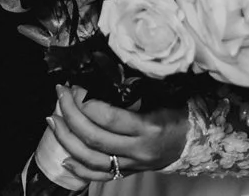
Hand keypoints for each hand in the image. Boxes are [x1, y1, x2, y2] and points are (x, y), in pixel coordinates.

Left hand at [43, 85, 188, 183]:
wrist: (195, 142)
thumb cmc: (177, 113)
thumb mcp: (161, 96)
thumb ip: (134, 89)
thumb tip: (101, 72)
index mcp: (148, 128)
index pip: (108, 118)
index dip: (86, 102)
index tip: (75, 87)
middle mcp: (138, 150)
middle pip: (94, 138)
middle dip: (71, 115)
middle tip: (60, 94)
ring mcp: (133, 165)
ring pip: (91, 159)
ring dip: (67, 140)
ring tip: (53, 120)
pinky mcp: (129, 172)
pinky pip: (100, 176)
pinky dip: (79, 170)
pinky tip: (64, 159)